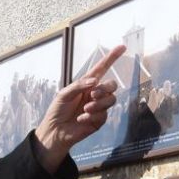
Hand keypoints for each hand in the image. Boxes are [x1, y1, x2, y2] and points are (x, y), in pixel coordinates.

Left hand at [34, 43, 125, 170]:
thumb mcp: (64, 94)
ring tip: (85, 109)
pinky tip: (81, 119)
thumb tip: (95, 82)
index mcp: (86, 84)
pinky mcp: (99, 120)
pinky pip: (103, 115)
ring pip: (111, 100)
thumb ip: (79, 85)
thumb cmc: (58, 110)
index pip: (102, 68)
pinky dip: (92, 116)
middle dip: (105, 89)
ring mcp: (98, 107)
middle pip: (112, 85)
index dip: (112, 58)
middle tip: (92, 95)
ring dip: (99, 104)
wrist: (55, 131)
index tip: (122, 47)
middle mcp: (95, 94)